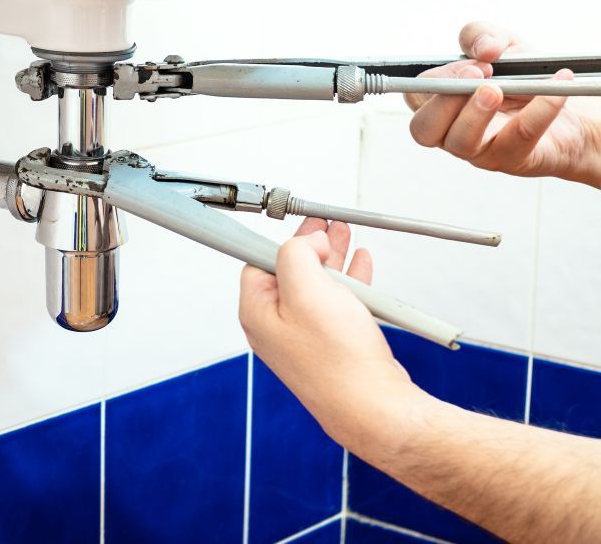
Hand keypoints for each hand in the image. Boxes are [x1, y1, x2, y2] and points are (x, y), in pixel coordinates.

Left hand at [239, 218, 425, 453]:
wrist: (374, 407)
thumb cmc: (339, 360)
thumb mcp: (308, 289)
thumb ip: (297, 254)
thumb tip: (304, 241)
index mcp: (258, 312)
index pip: (259, 262)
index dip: (286, 241)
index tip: (304, 226)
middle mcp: (276, 327)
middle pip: (289, 272)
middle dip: (311, 246)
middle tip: (327, 226)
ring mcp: (303, 339)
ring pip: (315, 287)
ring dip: (332, 260)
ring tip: (346, 238)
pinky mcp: (329, 347)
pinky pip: (335, 306)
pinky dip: (348, 283)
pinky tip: (361, 268)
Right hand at [406, 21, 600, 185]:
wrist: (571, 109)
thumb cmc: (524, 80)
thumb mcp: (502, 45)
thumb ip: (481, 35)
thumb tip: (483, 48)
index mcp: (440, 103)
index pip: (416, 97)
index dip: (438, 81)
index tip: (472, 64)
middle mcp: (452, 130)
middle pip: (424, 130)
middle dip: (444, 102)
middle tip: (478, 76)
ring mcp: (480, 150)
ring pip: (461, 142)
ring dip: (476, 113)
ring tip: (498, 90)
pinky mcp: (514, 159)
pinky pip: (519, 138)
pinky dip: (539, 109)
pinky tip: (556, 87)